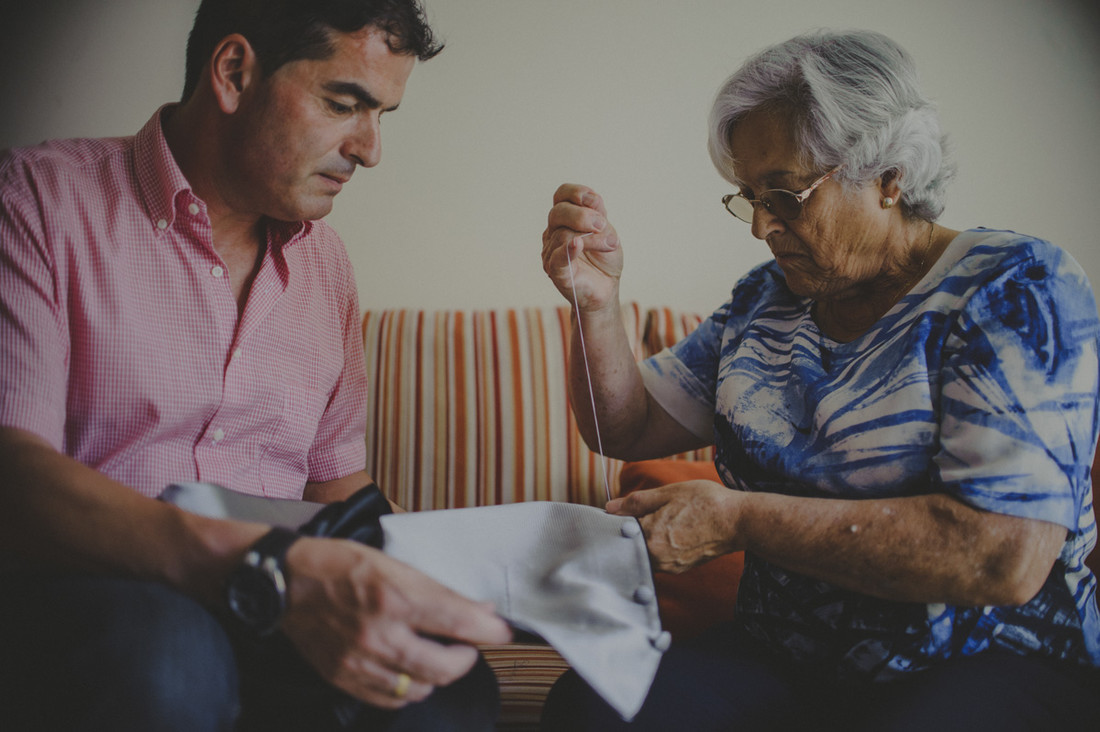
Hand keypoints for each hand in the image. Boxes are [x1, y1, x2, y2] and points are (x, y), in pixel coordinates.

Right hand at [280, 537, 511, 708]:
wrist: (285, 583)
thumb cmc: (340, 565)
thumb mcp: (393, 563)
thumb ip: (437, 590)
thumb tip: (478, 609)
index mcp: (394, 598)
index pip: (458, 622)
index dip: (490, 631)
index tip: (502, 632)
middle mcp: (379, 634)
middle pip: (445, 667)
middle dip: (467, 658)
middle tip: (469, 645)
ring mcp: (360, 661)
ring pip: (421, 689)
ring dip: (439, 675)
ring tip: (438, 657)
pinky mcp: (344, 678)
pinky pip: (391, 699)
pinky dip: (410, 690)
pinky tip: (411, 673)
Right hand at [541, 184, 623, 311]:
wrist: (606, 289)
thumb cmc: (603, 260)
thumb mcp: (606, 231)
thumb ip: (598, 214)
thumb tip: (592, 199)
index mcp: (565, 219)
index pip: (561, 195)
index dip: (575, 192)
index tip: (594, 200)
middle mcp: (553, 233)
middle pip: (558, 213)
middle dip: (582, 215)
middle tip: (602, 225)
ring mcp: (551, 252)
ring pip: (563, 235)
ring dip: (592, 238)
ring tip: (610, 245)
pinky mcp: (555, 270)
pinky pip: (557, 256)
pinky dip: (568, 249)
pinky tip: (578, 244)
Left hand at [606, 481, 740, 572]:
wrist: (738, 522)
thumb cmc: (706, 502)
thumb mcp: (668, 493)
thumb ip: (636, 502)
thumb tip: (610, 508)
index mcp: (650, 537)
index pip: (618, 531)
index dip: (616, 519)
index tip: (619, 511)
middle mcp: (657, 558)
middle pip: (629, 545)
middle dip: (630, 531)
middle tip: (640, 514)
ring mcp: (669, 566)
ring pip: (644, 552)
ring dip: (645, 539)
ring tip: (660, 521)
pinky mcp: (680, 569)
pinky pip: (659, 558)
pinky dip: (658, 546)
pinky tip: (670, 532)